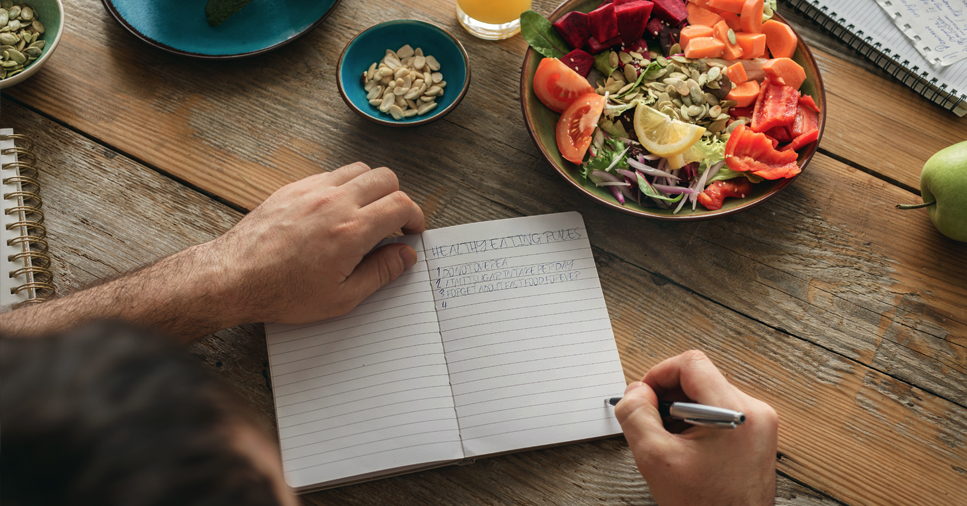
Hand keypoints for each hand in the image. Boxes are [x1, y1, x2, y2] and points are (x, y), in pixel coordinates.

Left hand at [209, 162, 424, 323]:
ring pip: (359, 169)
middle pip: (385, 178)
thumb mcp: (342, 298)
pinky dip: (344, 186)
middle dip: (398, 198)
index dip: (415, 217)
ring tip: (368, 213)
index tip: (413, 230)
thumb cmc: (283, 293)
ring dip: (372, 188)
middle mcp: (334, 202)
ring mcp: (312, 190)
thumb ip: (381, 273)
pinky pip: (331, 174)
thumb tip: (405, 255)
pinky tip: (338, 211)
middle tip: (394, 222)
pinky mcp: (294, 188)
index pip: (401, 204)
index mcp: (351, 231)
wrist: (234, 278)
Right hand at [615, 350, 777, 505]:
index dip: (659, 374)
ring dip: (680, 410)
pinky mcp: (756, 437)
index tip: (644, 394)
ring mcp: (758, 426)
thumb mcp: (655, 458)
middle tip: (651, 421)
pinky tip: (685, 447)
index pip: (691, 364)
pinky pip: (719, 412)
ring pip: (707, 396)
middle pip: (699, 379)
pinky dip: (696, 422)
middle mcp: (754, 413)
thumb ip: (636, 415)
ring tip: (669, 440)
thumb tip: (636, 391)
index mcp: (735, 412)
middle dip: (668, 396)